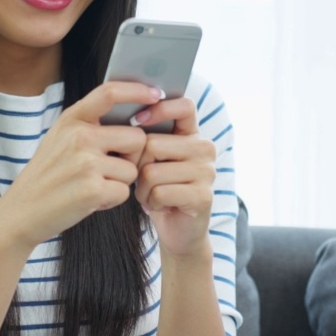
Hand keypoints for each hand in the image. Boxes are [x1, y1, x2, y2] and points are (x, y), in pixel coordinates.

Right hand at [0, 81, 161, 248]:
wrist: (22, 211)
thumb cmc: (48, 176)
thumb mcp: (60, 138)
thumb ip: (89, 124)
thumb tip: (133, 115)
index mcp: (72, 119)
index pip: (110, 92)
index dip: (137, 90)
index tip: (155, 95)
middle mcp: (79, 136)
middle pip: (136, 138)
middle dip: (132, 157)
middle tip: (109, 169)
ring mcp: (86, 163)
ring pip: (132, 169)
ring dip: (120, 182)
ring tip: (93, 186)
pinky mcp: (93, 190)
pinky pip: (124, 192)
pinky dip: (112, 200)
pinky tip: (91, 200)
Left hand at [131, 98, 216, 257]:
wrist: (178, 230)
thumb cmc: (160, 189)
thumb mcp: (153, 160)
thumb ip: (147, 139)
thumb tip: (127, 121)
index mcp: (193, 134)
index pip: (184, 106)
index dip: (160, 109)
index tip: (137, 120)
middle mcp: (205, 148)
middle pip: (152, 144)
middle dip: (137, 167)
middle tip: (145, 181)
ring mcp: (207, 172)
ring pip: (152, 171)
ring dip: (142, 189)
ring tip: (152, 195)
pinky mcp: (203, 196)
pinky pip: (160, 192)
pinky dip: (151, 203)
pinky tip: (161, 206)